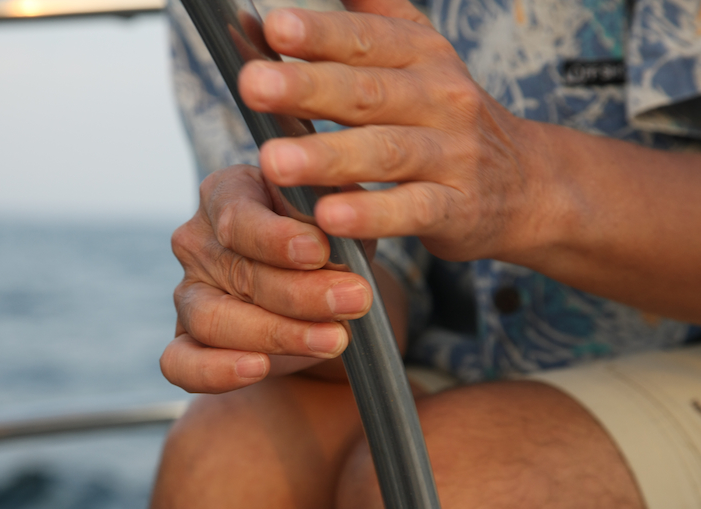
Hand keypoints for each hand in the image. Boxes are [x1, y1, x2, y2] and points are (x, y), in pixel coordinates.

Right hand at [160, 165, 372, 393]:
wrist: (325, 285)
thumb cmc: (329, 236)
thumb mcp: (338, 214)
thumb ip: (334, 212)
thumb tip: (337, 224)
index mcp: (227, 193)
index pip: (237, 217)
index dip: (275, 238)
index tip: (319, 251)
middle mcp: (197, 241)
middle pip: (237, 272)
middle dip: (300, 293)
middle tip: (354, 299)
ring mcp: (188, 292)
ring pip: (212, 319)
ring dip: (276, 333)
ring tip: (334, 339)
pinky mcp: (188, 339)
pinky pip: (180, 363)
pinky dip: (214, 371)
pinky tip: (258, 368)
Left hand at [239, 0, 551, 261]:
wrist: (527, 183)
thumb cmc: (451, 116)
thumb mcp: (424, 55)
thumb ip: (376, 16)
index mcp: (422, 57)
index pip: (367, 41)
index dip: (321, 34)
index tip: (274, 27)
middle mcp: (439, 99)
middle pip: (366, 92)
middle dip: (307, 88)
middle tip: (253, 86)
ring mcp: (451, 155)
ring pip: (386, 152)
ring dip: (328, 156)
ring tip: (274, 161)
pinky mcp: (456, 208)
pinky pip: (411, 210)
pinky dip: (371, 214)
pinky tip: (329, 217)